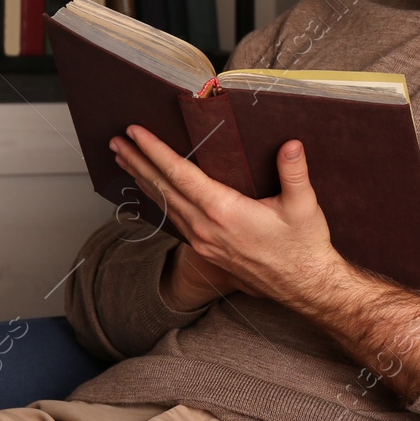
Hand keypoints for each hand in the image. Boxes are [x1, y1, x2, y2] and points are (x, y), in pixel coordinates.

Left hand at [110, 126, 343, 307]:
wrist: (304, 286)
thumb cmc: (303, 247)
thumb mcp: (304, 207)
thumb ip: (294, 173)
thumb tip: (290, 144)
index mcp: (224, 212)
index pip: (180, 175)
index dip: (155, 151)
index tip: (135, 133)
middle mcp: (206, 228)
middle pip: (162, 189)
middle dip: (137, 162)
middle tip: (116, 143)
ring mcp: (203, 242)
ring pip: (164, 206)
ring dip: (143, 181)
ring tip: (124, 162)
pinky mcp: (206, 251)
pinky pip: (174, 220)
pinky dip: (158, 201)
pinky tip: (153, 193)